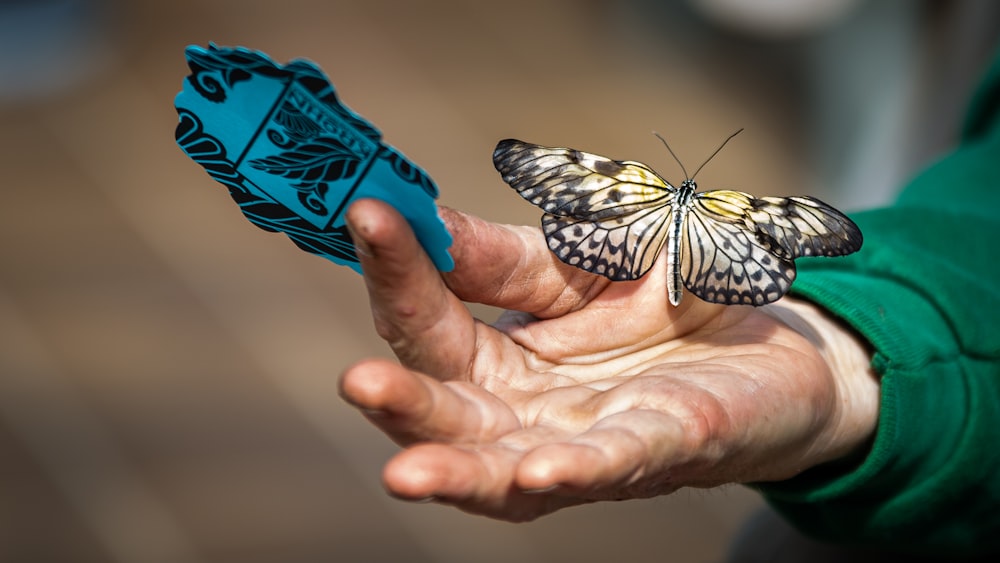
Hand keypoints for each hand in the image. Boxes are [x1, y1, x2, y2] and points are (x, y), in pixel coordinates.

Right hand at [339, 199, 878, 521]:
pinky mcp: (669, 443)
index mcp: (501, 357)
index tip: (367, 210)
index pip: (429, 322)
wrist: (772, 332)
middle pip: (450, 417)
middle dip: (402, 404)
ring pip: (508, 468)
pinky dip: (577, 469)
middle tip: (355, 381)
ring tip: (405, 473)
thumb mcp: (576, 259)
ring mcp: (592, 437)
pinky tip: (541, 471)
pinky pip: (617, 462)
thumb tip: (422, 219)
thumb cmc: (663, 294)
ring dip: (459, 470)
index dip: (396, 271)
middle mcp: (530, 411)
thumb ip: (504, 257)